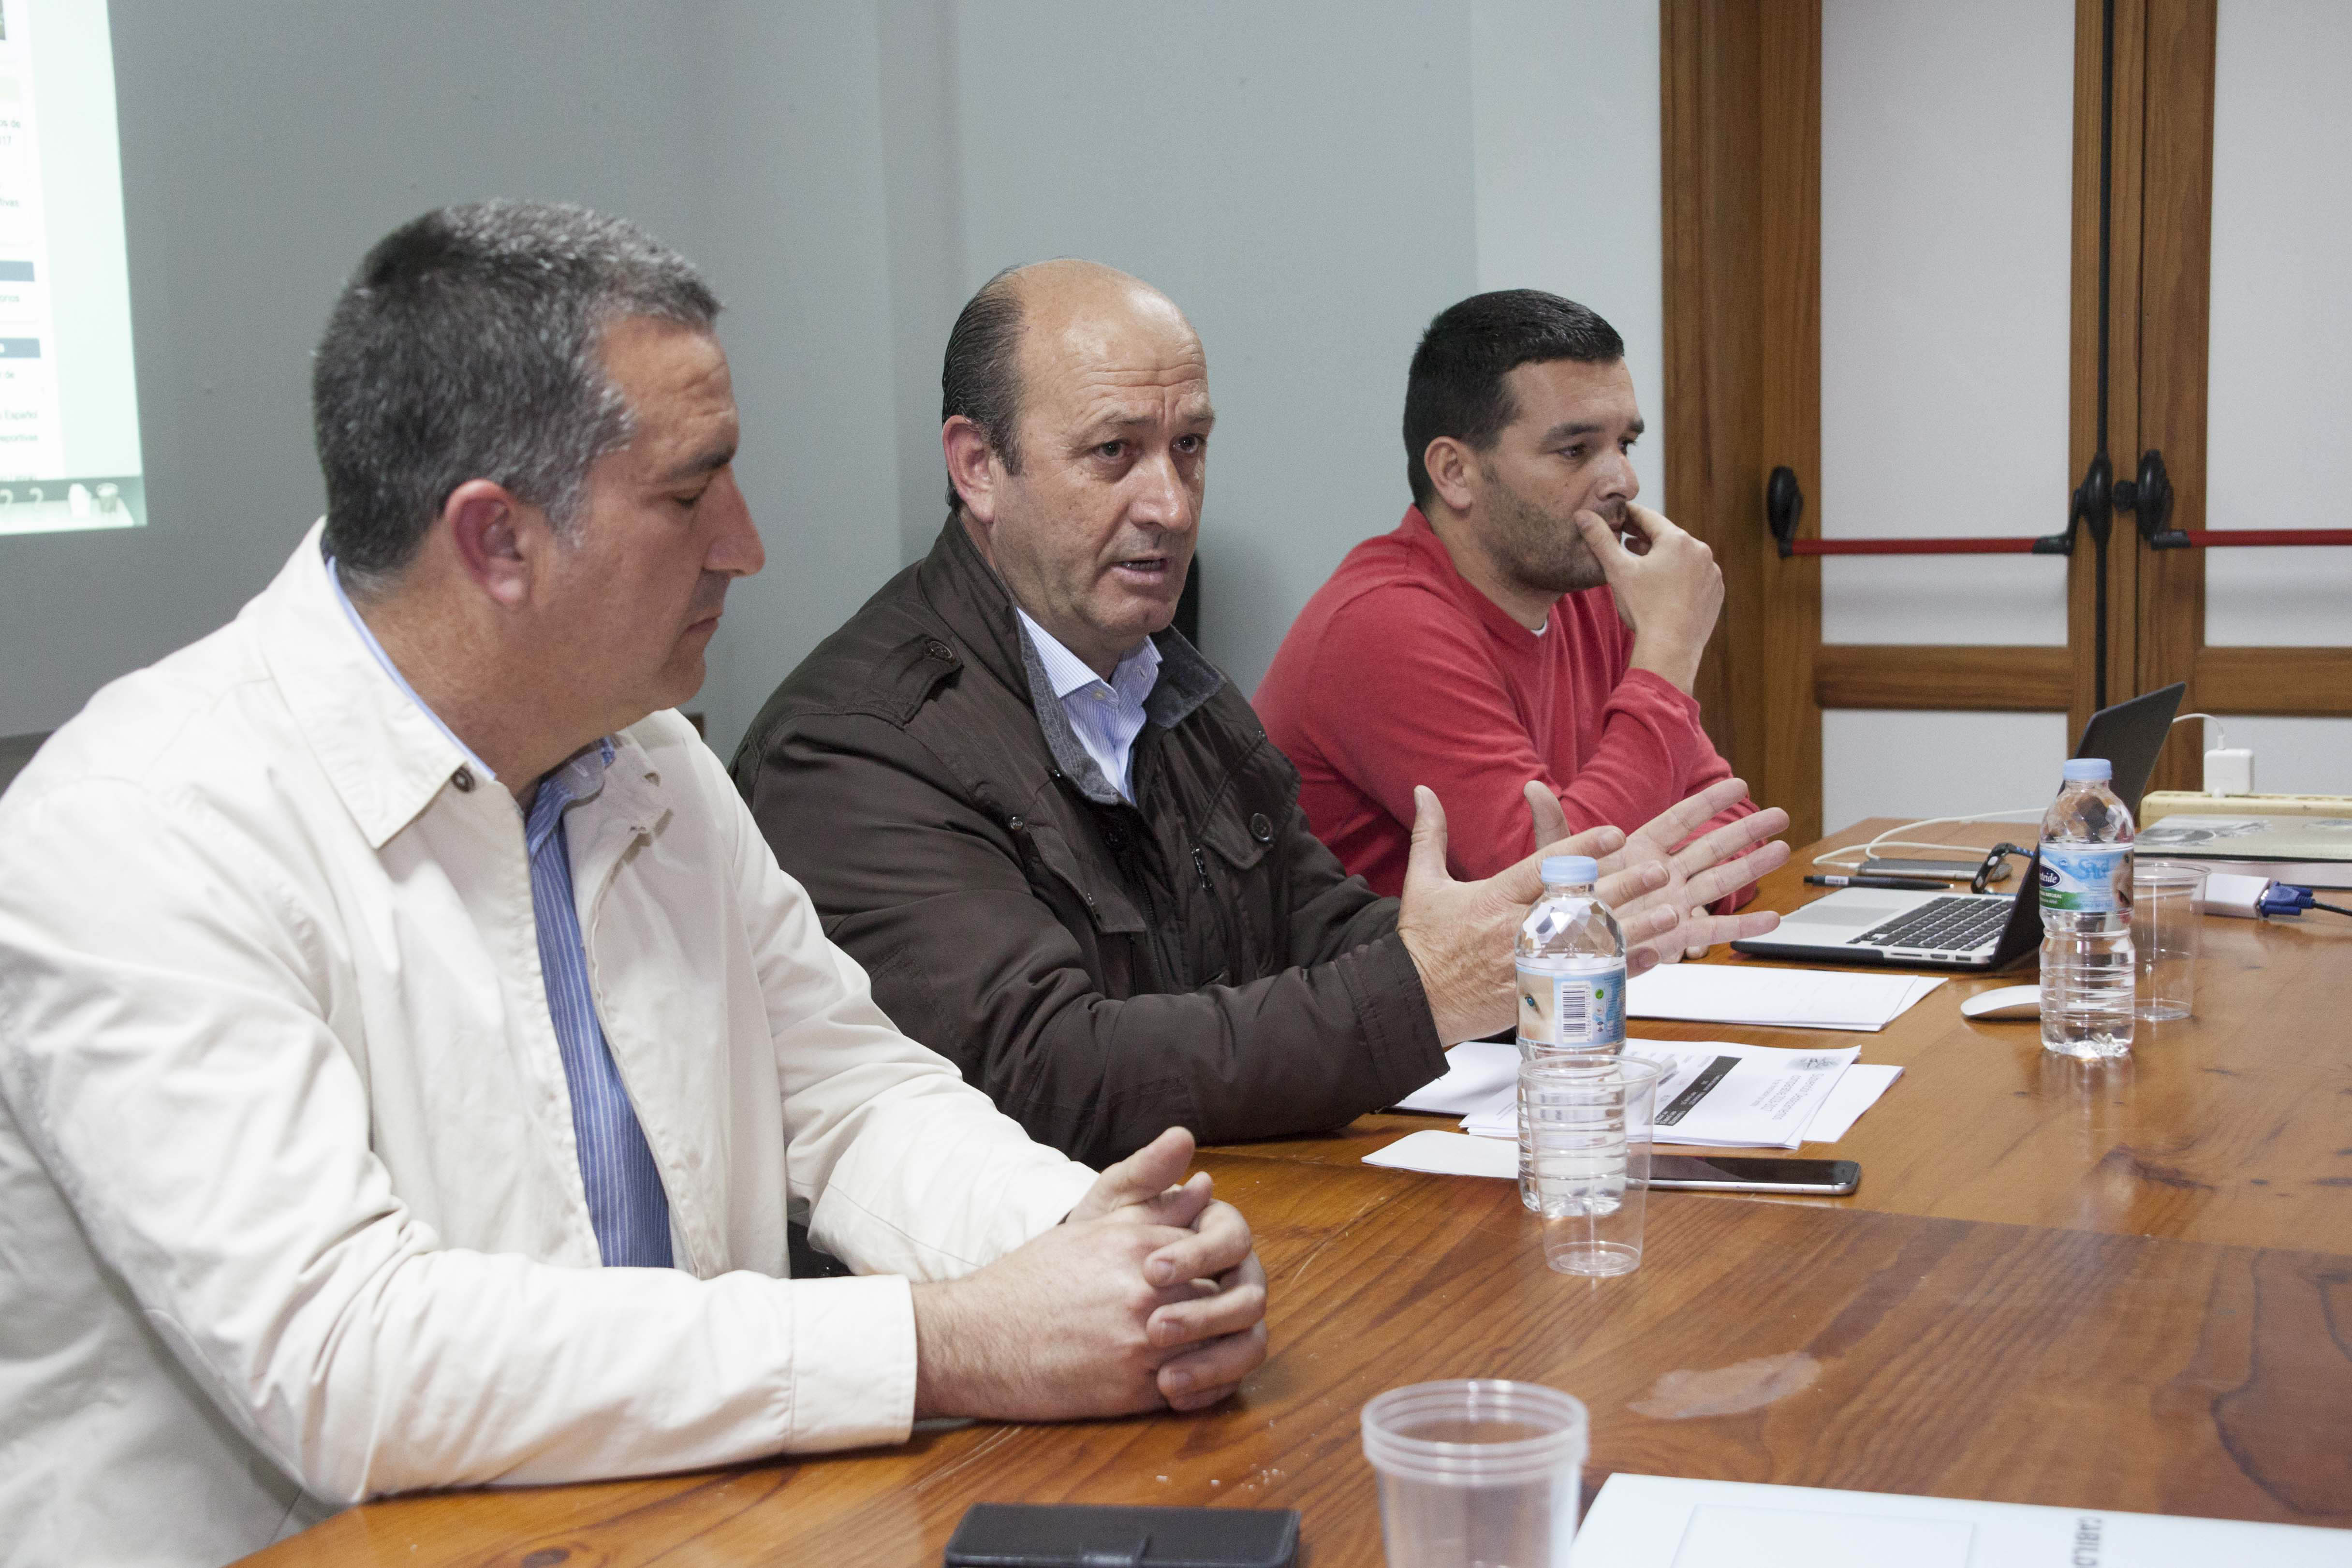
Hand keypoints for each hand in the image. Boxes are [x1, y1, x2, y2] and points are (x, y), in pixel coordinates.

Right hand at [911, 1129, 1267, 1420]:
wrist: (978, 1337)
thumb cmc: (1033, 1278)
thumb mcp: (1094, 1227)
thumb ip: (1154, 1205)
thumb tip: (1203, 1185)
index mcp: (1142, 1247)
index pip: (1221, 1251)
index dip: (1227, 1264)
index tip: (1221, 1272)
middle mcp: (1148, 1294)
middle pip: (1228, 1301)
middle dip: (1232, 1308)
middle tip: (1227, 1314)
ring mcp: (1143, 1345)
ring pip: (1219, 1348)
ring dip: (1224, 1348)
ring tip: (1210, 1346)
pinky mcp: (1133, 1391)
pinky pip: (1195, 1390)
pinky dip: (1205, 1386)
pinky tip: (1192, 1377)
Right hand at [1398, 786, 1675, 1042]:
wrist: (1413, 1002)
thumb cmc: (1423, 943)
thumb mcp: (1423, 885)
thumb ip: (1430, 835)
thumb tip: (1423, 791)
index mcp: (1493, 899)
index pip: (1543, 868)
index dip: (1581, 849)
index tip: (1614, 832)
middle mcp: (1516, 930)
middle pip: (1579, 904)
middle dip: (1622, 885)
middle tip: (1659, 869)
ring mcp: (1531, 964)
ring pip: (1591, 943)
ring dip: (1634, 927)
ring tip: (1670, 912)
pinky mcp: (1539, 993)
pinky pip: (1588, 979)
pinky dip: (1622, 969)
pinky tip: (1652, 955)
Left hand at [1524, 778, 1789, 961]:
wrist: (1561, 947)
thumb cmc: (1561, 902)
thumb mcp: (1556, 862)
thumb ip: (1552, 826)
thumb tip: (1531, 785)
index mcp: (1638, 850)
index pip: (1680, 820)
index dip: (1709, 802)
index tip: (1738, 783)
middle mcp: (1662, 875)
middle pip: (1712, 847)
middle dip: (1746, 831)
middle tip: (1781, 814)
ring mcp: (1672, 904)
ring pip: (1720, 881)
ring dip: (1753, 868)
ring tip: (1785, 850)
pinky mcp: (1674, 936)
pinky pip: (1714, 929)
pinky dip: (1743, 926)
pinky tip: (1772, 919)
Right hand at [1571, 502, 1722, 694]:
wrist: (1671, 649)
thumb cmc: (1643, 608)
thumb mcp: (1617, 570)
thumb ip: (1600, 539)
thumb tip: (1583, 515)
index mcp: (1677, 540)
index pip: (1649, 518)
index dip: (1630, 515)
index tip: (1618, 514)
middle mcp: (1700, 550)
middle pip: (1668, 537)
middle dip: (1646, 538)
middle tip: (1627, 539)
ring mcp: (1711, 572)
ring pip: (1683, 557)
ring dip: (1664, 558)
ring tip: (1644, 564)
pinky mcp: (1715, 592)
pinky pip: (1696, 576)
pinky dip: (1681, 576)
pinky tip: (1665, 586)